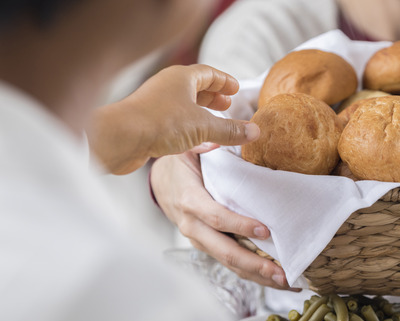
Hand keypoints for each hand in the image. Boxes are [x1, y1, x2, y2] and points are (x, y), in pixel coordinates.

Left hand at [88, 64, 259, 174]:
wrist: (119, 139)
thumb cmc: (160, 123)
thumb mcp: (203, 126)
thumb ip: (230, 130)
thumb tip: (255, 131)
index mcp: (181, 78)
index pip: (208, 74)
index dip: (224, 82)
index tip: (236, 89)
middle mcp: (167, 88)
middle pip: (195, 88)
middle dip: (213, 97)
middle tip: (228, 104)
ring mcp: (156, 106)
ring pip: (184, 107)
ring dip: (202, 114)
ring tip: (216, 123)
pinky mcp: (149, 125)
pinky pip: (175, 123)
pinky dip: (190, 129)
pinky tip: (198, 141)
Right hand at [150, 152, 300, 290]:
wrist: (159, 179)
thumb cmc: (179, 160)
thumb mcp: (190, 145)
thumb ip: (211, 142)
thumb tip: (242, 131)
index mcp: (189, 200)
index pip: (216, 217)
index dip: (240, 225)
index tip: (265, 230)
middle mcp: (192, 226)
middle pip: (225, 251)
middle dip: (255, 264)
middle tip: (282, 273)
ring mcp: (199, 239)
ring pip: (229, 262)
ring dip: (258, 275)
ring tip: (287, 282)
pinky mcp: (208, 246)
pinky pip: (230, 262)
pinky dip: (252, 272)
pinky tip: (275, 277)